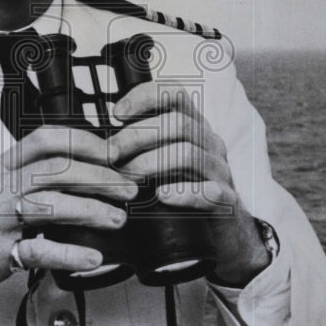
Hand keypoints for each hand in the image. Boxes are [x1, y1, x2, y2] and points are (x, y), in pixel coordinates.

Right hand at [0, 127, 137, 318]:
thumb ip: (24, 180)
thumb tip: (78, 173)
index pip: (44, 140)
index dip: (83, 142)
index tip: (112, 154)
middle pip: (55, 169)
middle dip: (100, 177)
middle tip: (129, 188)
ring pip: (50, 204)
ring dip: (92, 210)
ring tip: (118, 218)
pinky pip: (36, 250)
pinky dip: (69, 253)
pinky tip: (92, 257)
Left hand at [110, 83, 270, 285]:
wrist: (223, 232)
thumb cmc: (182, 189)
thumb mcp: (163, 159)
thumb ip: (141, 144)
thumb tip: (99, 138)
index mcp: (193, 125)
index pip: (174, 93)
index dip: (143, 97)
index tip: (116, 114)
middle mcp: (210, 142)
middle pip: (176, 123)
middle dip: (136, 137)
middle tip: (110, 156)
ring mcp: (220, 170)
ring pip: (187, 153)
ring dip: (149, 163)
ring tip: (126, 178)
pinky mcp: (226, 201)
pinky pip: (209, 191)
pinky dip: (183, 192)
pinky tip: (162, 196)